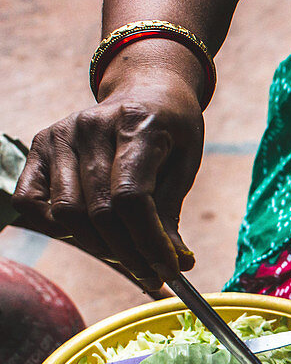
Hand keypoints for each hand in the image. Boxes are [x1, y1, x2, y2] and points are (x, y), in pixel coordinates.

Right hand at [13, 64, 203, 290]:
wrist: (146, 90)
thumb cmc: (171, 131)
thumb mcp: (186, 164)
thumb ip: (173, 212)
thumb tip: (179, 264)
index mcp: (136, 125)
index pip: (132, 197)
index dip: (150, 242)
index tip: (172, 269)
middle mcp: (90, 126)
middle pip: (100, 211)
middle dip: (130, 253)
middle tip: (154, 273)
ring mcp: (60, 134)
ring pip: (67, 213)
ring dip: (100, 247)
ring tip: (130, 258)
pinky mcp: (39, 145)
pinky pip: (31, 200)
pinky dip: (58, 227)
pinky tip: (91, 234)